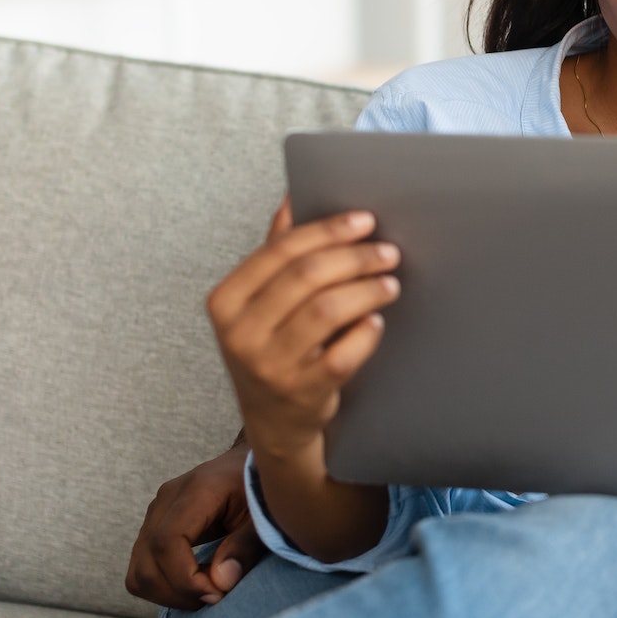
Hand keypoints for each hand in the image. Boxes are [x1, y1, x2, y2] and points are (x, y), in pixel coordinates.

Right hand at [125, 443, 265, 609]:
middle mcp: (167, 500)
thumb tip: (220, 583)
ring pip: (138, 572)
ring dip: (169, 594)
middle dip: (179, 593)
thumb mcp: (266, 515)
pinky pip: (143, 569)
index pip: (167, 542)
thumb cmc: (263, 488)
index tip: (215, 594)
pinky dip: (164, 587)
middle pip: (147, 562)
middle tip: (216, 596)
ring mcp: (156, 514)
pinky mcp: (154, 527)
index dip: (185, 579)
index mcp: (197, 490)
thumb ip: (246, 546)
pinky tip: (196, 584)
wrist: (251, 464)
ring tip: (207, 592)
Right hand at [207, 198, 401, 461]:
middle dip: (355, 258)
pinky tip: (377, 321)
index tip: (365, 220)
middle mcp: (240, 334)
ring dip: (367, 290)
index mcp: (225, 301)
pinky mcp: (302, 392)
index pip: (280, 251)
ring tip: (391, 283)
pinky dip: (366, 333)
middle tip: (388, 252)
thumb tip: (292, 196)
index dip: (327, 230)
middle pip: (307, 277)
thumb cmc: (271, 346)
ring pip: (327, 311)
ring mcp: (269, 366)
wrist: (273, 420)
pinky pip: (344, 353)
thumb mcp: (259, 302)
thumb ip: (274, 251)